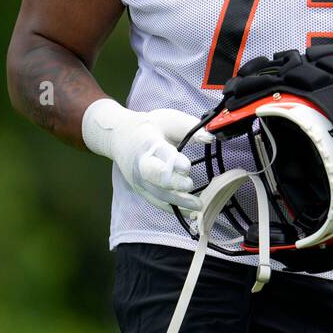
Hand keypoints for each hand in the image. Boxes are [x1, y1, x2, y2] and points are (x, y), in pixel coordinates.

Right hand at [82, 99, 212, 212]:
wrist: (121, 136)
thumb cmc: (151, 126)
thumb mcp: (170, 119)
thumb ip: (190, 127)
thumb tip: (210, 137)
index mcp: (148, 142)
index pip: (158, 153)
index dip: (172, 161)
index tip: (186, 167)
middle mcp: (140, 163)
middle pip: (153, 177)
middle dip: (172, 183)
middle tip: (190, 185)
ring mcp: (139, 179)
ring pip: (157, 193)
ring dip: (178, 201)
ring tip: (198, 206)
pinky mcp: (142, 190)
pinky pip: (158, 202)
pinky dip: (174, 209)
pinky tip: (191, 213)